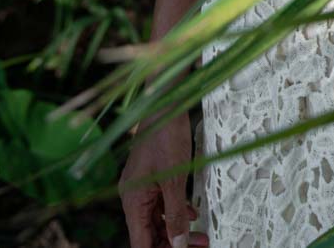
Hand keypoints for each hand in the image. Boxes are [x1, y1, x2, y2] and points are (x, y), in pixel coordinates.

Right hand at [119, 111, 208, 247]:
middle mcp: (133, 197)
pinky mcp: (151, 177)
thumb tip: (179, 244)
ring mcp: (141, 187)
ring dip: (176, 230)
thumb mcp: (174, 179)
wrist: (166, 101)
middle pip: (149, 234)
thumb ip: (175, 215)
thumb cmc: (166, 135)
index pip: (141, 243)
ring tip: (200, 237)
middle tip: (199, 246)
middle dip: (173, 243)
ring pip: (156, 219)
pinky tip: (191, 214)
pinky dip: (175, 212)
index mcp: (133, 201)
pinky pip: (160, 203)